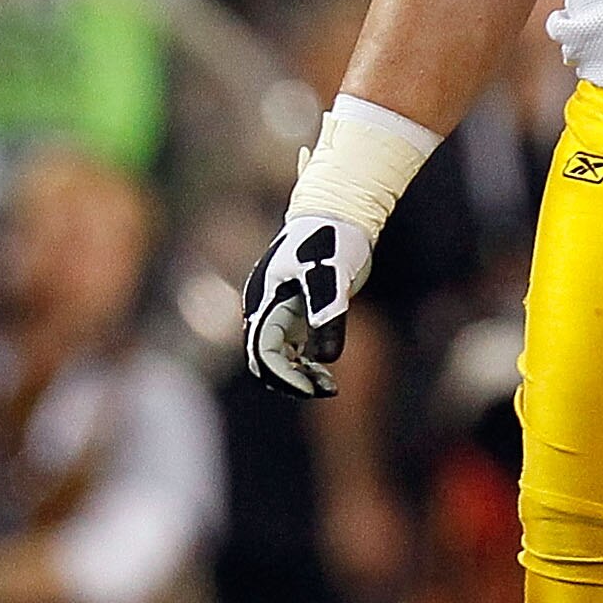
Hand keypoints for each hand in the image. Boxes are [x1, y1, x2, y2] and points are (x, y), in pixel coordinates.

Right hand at [243, 210, 369, 396]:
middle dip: (290, 380)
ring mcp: (277, 309)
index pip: (264, 352)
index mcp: (265, 300)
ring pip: (276, 356)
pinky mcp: (293, 309)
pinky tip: (325, 369)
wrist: (339, 213)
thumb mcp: (331, 277)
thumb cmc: (332, 240)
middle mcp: (265, 307)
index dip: (285, 376)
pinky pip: (289, 347)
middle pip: (264, 360)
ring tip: (329, 385)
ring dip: (298, 374)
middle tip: (327, 389)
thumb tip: (324, 358)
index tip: (313, 387)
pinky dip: (304, 362)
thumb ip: (327, 313)